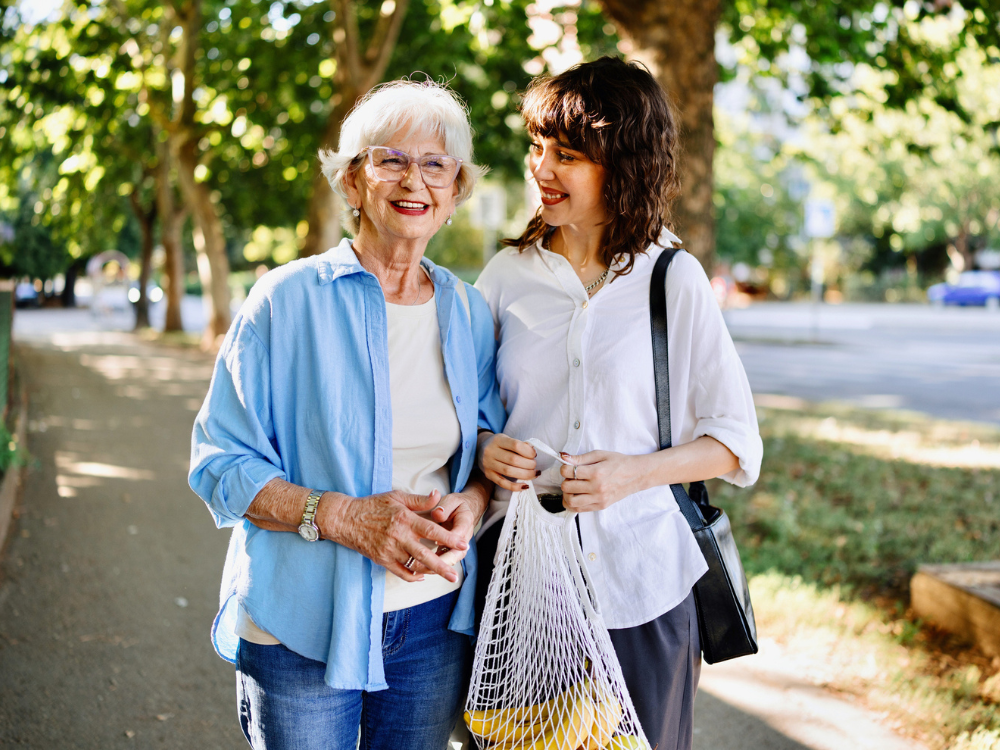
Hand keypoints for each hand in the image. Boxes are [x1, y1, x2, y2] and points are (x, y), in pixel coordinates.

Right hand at [322, 489, 468, 582]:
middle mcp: (398, 536)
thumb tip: (438, 494)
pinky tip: (423, 575)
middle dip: (442, 566)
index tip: (463, 545)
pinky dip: (413, 576)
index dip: (449, 538)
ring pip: (414, 565)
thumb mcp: (397, 496)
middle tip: (456, 574)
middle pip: (425, 554)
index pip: (432, 530)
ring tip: (445, 575)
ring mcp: (389, 550)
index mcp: (404, 519)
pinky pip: (400, 572)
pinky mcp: (381, 559)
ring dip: (431, 572)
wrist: (346, 519)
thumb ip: (419, 500)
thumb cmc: (373, 505)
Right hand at [479, 432, 536, 491]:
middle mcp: (491, 451)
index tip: (534, 455)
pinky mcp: (488, 475)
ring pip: (509, 472)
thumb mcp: (507, 439)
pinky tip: (525, 486)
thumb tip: (533, 452)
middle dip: (528, 464)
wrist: (480, 448)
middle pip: (513, 460)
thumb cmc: (499, 444)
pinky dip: (515, 486)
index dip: (528, 451)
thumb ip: (520, 445)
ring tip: (533, 474)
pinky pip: (502, 483)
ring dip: (525, 475)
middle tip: (534, 466)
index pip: (515, 445)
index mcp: (497, 440)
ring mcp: (488, 464)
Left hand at [559, 451, 647, 511]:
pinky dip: (572, 504)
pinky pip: (579, 509)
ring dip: (566, 494)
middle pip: (567, 487)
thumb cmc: (618, 462)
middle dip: (565, 480)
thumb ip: (581, 457)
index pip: (568, 472)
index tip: (568, 467)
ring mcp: (599, 499)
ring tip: (572, 488)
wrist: (636, 475)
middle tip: (571, 477)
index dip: (564, 468)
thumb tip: (564, 457)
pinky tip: (575, 496)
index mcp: (596, 472)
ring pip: (571, 501)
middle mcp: (597, 487)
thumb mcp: (600, 454)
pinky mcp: (600, 506)